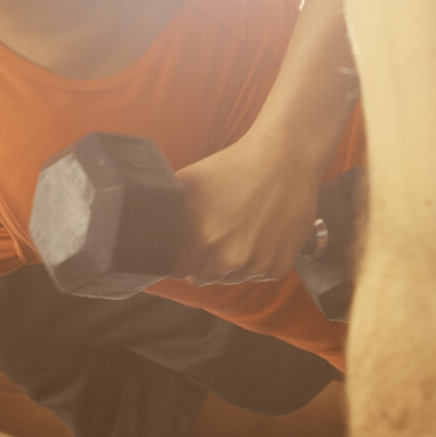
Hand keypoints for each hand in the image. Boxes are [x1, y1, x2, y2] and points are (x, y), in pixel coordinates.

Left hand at [173, 141, 321, 286]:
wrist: (284, 158)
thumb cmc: (234, 165)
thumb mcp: (188, 182)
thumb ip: (169, 213)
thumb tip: (151, 230)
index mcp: (202, 240)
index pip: (178, 270)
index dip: (180, 260)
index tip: (186, 250)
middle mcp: (229, 258)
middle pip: (205, 278)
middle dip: (204, 263)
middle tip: (215, 237)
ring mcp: (257, 264)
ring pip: (234, 277)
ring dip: (232, 264)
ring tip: (240, 232)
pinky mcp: (280, 265)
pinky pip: (260, 275)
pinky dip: (259, 262)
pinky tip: (260, 235)